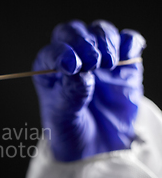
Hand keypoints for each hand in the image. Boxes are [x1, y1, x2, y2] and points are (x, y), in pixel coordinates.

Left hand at [32, 20, 145, 161]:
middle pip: (73, 32)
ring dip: (106, 41)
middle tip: (94, 62)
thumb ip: (70, 94)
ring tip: (108, 65)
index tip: (72, 66)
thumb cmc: (71, 130)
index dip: (61, 53)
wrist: (96, 146)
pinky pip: (128, 42)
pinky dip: (129, 43)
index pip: (52, 51)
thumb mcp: (63, 117)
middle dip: (84, 42)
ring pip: (100, 31)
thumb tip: (80, 71)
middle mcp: (71, 58)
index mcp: (48, 70)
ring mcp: (98, 58)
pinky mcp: (123, 63)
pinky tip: (126, 56)